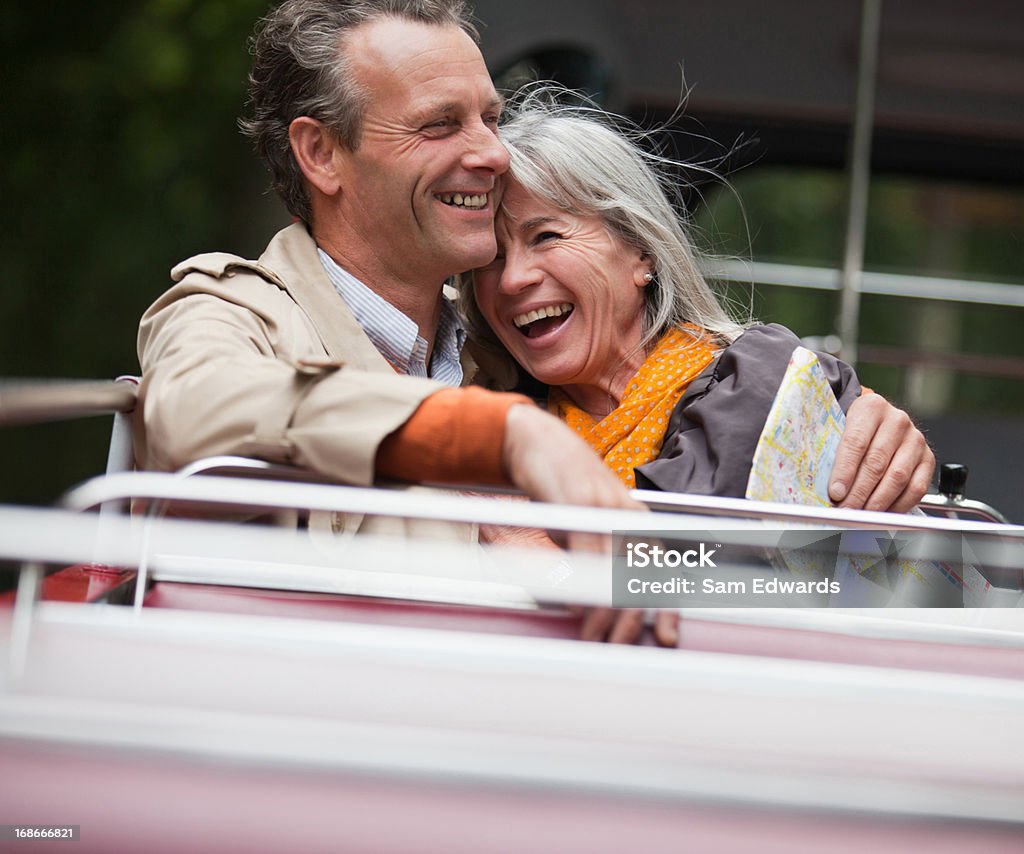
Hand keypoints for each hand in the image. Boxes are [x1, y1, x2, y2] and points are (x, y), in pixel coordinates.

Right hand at [502, 404, 677, 645]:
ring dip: (605, 611)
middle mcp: (627, 513)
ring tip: (594, 635)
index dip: (669, 606)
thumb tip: (592, 601)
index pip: (663, 570)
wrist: (535, 441)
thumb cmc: (560, 485)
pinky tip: (579, 605)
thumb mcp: (586, 522)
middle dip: (632, 620)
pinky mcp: (577, 502)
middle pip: (643, 576)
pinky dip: (585, 583)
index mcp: (636, 519)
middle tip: (617, 646)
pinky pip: (588, 552)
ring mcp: (603, 507)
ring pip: (617, 570)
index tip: (667, 637)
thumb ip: (596, 556)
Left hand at [829, 393, 934, 512]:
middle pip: (876, 463)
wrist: (878, 420)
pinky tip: (883, 513)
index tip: (835, 493)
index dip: (844, 471)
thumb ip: (832, 453)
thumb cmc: (854, 428)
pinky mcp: (928, 458)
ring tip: (861, 515)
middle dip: (859, 492)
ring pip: (897, 477)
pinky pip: (916, 487)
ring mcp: (915, 439)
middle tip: (846, 510)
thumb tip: (829, 489)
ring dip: (877, 502)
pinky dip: (899, 505)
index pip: (855, 442)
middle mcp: (897, 421)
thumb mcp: (839, 429)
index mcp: (871, 408)